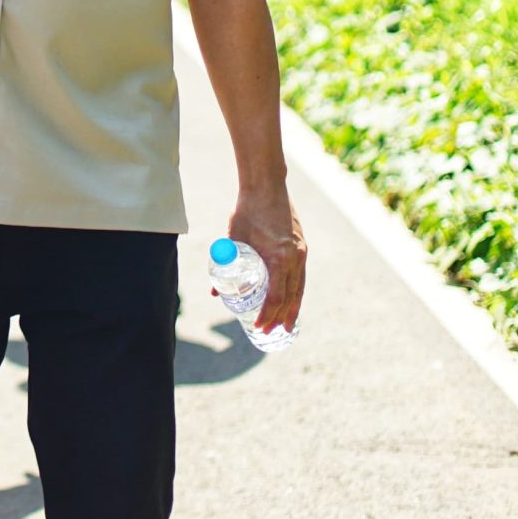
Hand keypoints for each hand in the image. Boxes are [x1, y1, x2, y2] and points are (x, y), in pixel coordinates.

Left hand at [227, 187, 306, 333]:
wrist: (266, 186)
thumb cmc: (247, 211)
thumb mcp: (233, 239)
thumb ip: (225, 266)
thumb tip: (215, 292)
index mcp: (280, 257)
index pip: (277, 295)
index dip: (269, 314)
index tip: (260, 325)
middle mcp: (295, 257)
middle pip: (291, 296)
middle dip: (281, 317)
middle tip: (270, 332)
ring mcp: (301, 252)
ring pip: (300, 288)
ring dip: (294, 308)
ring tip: (287, 325)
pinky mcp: (302, 247)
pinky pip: (301, 276)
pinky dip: (297, 291)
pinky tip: (292, 300)